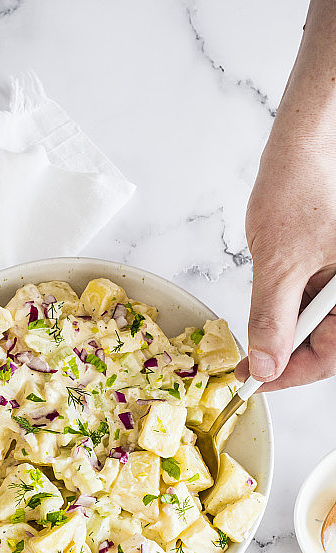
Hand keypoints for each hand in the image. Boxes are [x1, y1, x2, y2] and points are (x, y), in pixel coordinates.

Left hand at [236, 130, 335, 390]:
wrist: (303, 146)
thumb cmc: (300, 189)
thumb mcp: (279, 264)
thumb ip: (272, 320)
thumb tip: (265, 365)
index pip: (332, 355)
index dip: (292, 375)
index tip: (257, 382)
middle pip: (329, 345)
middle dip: (288, 358)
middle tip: (250, 366)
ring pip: (320, 328)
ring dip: (287, 336)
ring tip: (255, 340)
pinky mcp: (335, 270)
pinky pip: (317, 304)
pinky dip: (291, 313)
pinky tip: (272, 312)